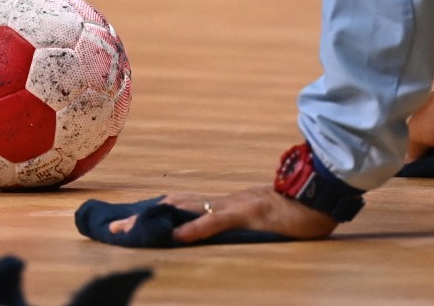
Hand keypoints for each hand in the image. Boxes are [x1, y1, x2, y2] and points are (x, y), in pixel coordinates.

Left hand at [107, 185, 337, 242]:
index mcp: (221, 204)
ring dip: (154, 221)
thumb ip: (234, 223)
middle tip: (113, 229)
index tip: (126, 223)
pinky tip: (178, 238)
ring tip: (128, 231)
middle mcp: (221, 201)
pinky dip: (196, 229)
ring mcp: (233, 205)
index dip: (151, 214)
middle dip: (140, 217)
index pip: (178, 208)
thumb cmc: (292, 212)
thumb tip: (208, 234)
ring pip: (185, 211)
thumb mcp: (256, 221)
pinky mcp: (248, 213)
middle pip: (171, 207)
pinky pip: (217, 221)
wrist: (320, 196)